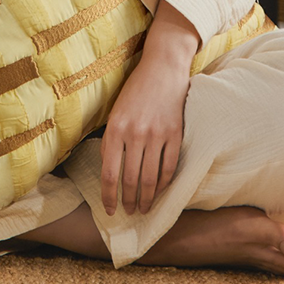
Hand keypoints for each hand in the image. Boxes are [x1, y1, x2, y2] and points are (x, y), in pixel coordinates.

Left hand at [100, 50, 190, 215]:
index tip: (108, 210)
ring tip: (143, 209)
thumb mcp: (114, 113)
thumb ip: (111, 139)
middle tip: (128, 213)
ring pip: (151, 178)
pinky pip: (170, 167)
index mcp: (114, 129)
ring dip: (147, 198)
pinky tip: (160, 193)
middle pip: (131, 179)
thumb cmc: (134, 91)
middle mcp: (134, 134)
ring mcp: (157, 135)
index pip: (109, 172)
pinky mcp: (175, 134)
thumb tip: (108, 170)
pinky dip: (165, 184)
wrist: (161, 69)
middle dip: (128, 201)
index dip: (108, 195)